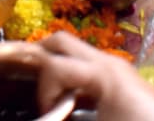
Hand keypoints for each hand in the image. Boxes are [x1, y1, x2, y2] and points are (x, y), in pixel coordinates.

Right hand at [35, 32, 153, 119]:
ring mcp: (115, 66)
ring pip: (73, 53)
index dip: (42, 90)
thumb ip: (72, 119)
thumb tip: (48, 117)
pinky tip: (70, 104)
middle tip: (33, 90)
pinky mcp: (120, 78)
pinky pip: (86, 68)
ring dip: (56, 70)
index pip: (53, 65)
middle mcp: (106, 61)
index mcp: (101, 71)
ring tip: (49, 100)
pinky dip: (71, 79)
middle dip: (39, 60)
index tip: (46, 114)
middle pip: (60, 41)